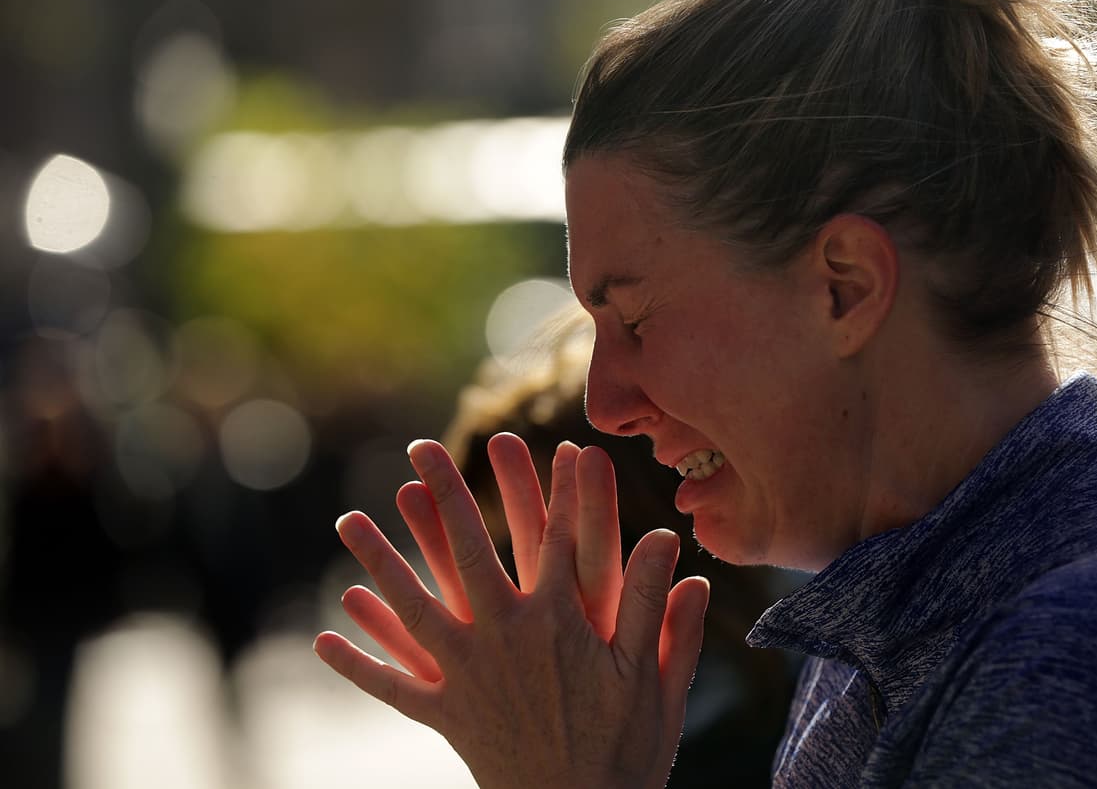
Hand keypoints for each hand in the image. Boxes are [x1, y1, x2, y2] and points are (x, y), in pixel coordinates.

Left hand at [314, 436, 709, 788]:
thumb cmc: (625, 751)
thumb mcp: (653, 679)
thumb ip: (657, 608)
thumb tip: (669, 541)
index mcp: (560, 623)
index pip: (561, 539)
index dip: (564, 488)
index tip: (561, 444)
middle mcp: (506, 637)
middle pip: (470, 552)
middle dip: (446, 496)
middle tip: (421, 449)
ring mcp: (469, 674)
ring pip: (414, 606)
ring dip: (380, 561)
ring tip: (348, 519)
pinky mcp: (446, 713)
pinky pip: (394, 685)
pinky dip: (360, 662)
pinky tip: (328, 634)